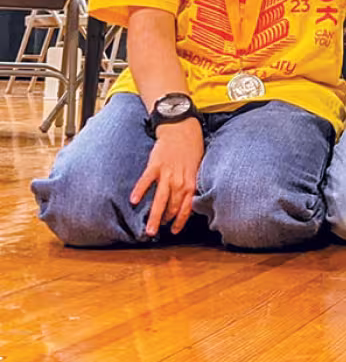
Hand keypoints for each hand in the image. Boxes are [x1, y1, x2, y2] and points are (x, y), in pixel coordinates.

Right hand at [131, 118, 204, 236]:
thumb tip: (188, 200)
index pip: (186, 207)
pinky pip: (146, 181)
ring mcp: (167, 174)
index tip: (174, 231)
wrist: (181, 129)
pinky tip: (134, 201)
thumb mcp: (196, 168)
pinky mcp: (155, 166)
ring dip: (154, 216)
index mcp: (191, 182)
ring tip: (149, 230)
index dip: (180, 220)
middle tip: (155, 232)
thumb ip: (190, 184)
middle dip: (165, 220)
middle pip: (172, 206)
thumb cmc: (191, 149)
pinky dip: (140, 190)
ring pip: (160, 199)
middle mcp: (180, 181)